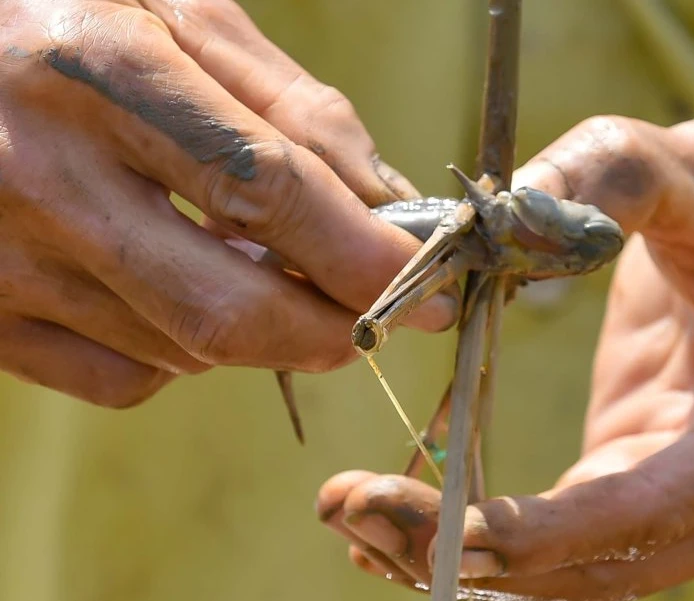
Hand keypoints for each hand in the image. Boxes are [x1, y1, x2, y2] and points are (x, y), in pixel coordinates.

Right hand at [0, 0, 455, 406]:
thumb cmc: (64, 14)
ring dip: (259, 327)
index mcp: (102, 72)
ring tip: (263, 269)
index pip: (268, 190)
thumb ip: (292, 105)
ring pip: (184, 350)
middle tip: (381, 318)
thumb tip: (385, 204)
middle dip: (332, 332)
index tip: (427, 288)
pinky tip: (181, 291)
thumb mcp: (178, 15)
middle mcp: (44, 176)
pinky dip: (183, 353)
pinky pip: (123, 377)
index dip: (364, 256)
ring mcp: (5, 260)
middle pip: (229, 308)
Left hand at [317, 109, 693, 599]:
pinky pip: (581, 541)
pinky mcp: (666, 481)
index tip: (385, 506)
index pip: (619, 524)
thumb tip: (492, 214)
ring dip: (467, 563)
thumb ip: (607, 180)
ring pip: (581, 574)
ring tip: (362, 524)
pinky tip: (424, 530)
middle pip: (587, 571)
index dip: (497, 534)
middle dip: (455, 555)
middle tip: (346, 511)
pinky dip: (500, 547)